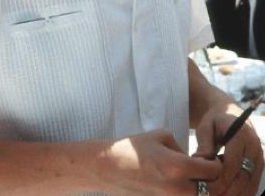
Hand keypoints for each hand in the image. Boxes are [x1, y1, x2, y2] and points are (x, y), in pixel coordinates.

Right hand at [97, 129, 221, 194]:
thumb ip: (183, 148)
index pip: (214, 171)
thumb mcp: (161, 136)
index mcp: (178, 166)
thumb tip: (194, 161)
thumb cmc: (134, 148)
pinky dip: (186, 193)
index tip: (213, 160)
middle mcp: (177, 189)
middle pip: (211, 191)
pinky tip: (181, 186)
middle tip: (206, 172)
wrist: (109, 168)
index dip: (217, 164)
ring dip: (200, 190)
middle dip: (212, 181)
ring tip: (194, 179)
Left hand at [194, 102, 262, 194]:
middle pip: (244, 176)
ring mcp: (259, 156)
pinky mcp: (259, 163)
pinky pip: (254, 183)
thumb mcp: (205, 127)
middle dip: (228, 191)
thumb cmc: (213, 120)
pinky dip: (243, 192)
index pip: (233, 164)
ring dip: (237, 194)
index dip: (221, 179)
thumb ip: (204, 144)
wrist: (228, 113)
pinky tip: (229, 195)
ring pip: (251, 182)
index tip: (208, 189)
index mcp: (241, 134)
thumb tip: (200, 162)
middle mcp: (254, 145)